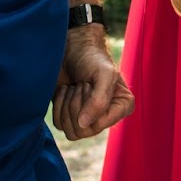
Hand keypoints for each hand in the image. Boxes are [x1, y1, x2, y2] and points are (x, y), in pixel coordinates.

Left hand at [53, 26, 132, 141]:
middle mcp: (107, 116)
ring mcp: (88, 118)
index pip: (99, 125)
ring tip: (74, 87)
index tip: (90, 86)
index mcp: (122, 107)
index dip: (89, 108)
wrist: (72, 49)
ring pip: (70, 131)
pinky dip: (58, 106)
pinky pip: (59, 126)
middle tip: (81, 85)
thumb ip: (99, 101)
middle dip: (76, 105)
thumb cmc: (92, 58)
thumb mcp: (103, 74)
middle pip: (83, 131)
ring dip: (67, 106)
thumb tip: (83, 125)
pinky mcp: (70, 117)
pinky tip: (66, 90)